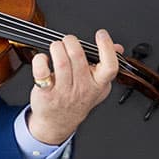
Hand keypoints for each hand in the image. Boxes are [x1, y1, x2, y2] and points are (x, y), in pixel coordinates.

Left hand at [28, 29, 123, 143]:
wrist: (58, 123)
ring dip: (57, 48)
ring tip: (56, 47)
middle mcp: (81, 88)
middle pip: (78, 57)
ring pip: (61, 62)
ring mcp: (63, 91)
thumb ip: (107, 66)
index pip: (109, 66)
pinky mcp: (46, 92)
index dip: (106, 47)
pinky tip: (43, 59)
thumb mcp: (98, 86)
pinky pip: (41, 72)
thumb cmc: (77, 101)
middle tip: (68, 42)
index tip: (101, 35)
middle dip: (71, 42)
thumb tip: (117, 48)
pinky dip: (40, 60)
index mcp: (98, 84)